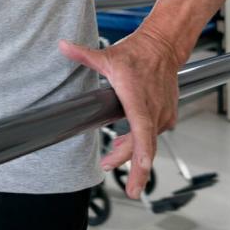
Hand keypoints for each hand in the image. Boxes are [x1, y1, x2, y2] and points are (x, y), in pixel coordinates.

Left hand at [59, 30, 183, 198]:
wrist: (163, 47)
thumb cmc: (137, 54)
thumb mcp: (107, 56)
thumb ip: (84, 55)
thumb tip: (62, 46)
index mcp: (138, 100)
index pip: (142, 131)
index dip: (142, 152)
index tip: (142, 170)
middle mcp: (154, 110)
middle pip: (143, 145)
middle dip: (134, 167)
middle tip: (121, 183)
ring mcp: (162, 114)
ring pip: (147, 142)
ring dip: (131, 153)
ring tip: (111, 159)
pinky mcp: (166, 116)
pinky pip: (152, 135)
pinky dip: (140, 142)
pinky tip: (125, 143)